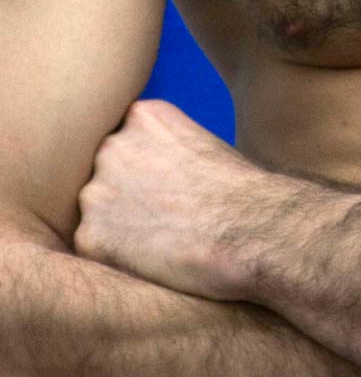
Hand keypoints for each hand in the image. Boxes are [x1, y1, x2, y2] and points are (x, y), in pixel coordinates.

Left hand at [74, 99, 279, 298]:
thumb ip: (162, 149)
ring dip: (119, 228)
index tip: (170, 189)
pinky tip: (155, 261)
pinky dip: (118, 260)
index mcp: (143, 116)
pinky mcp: (91, 236)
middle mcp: (112, 145)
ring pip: (96, 212)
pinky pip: (93, 250)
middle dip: (128, 196)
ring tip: (164, 241)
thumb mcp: (201, 145)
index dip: (147, 172)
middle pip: (106, 175)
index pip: (125, 144)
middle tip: (167, 219)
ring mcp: (97, 190)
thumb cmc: (241, 195)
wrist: (253, 230)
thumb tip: (150, 174)